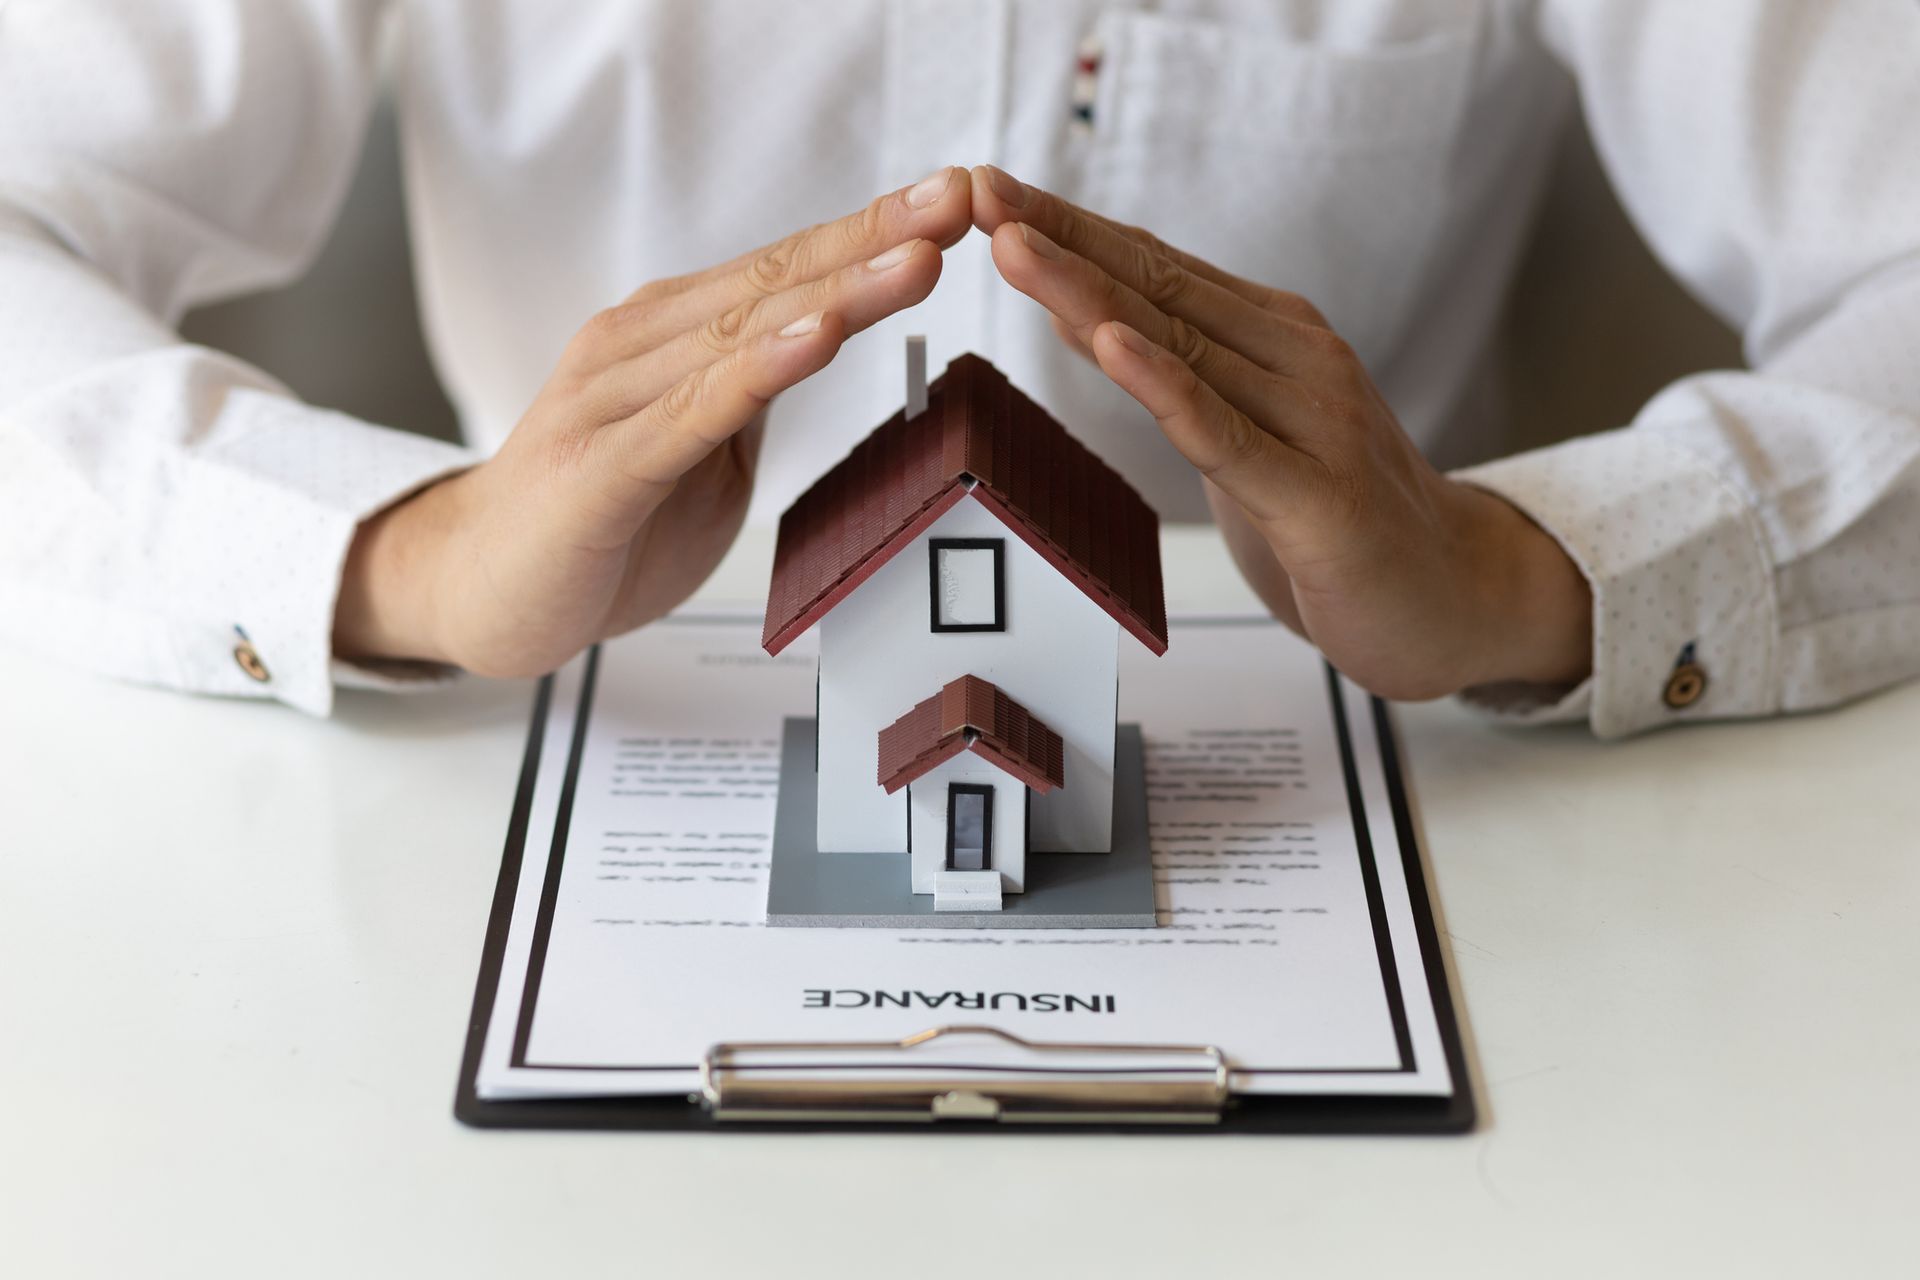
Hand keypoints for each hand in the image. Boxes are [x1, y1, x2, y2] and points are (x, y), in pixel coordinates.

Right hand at [334, 167, 971, 676]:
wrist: (480, 591)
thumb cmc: (596, 522)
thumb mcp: (698, 451)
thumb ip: (748, 396)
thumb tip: (818, 345)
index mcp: (671, 337)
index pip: (786, 271)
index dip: (870, 233)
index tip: (952, 200)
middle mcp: (639, 346)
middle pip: (774, 281)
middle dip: (873, 238)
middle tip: (955, 200)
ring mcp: (613, 400)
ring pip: (743, 334)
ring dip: (836, 293)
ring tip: (915, 260)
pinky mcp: (599, 467)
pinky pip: (693, 411)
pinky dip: (760, 370)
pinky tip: (817, 339)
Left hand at [968, 165, 1590, 700]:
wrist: (1455, 596)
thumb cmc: (1339, 518)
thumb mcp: (1245, 436)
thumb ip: (1180, 376)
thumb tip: (1089, 315)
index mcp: (1275, 336)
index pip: (1154, 267)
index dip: (1069, 227)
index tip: (989, 193)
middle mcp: (1296, 358)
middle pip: (1157, 288)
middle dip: (1060, 238)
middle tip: (980, 193)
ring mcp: (1313, 420)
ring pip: (1180, 346)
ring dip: (1087, 291)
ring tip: (1014, 245)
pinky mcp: (1317, 496)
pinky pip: (1224, 434)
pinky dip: (1164, 386)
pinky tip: (1111, 343)